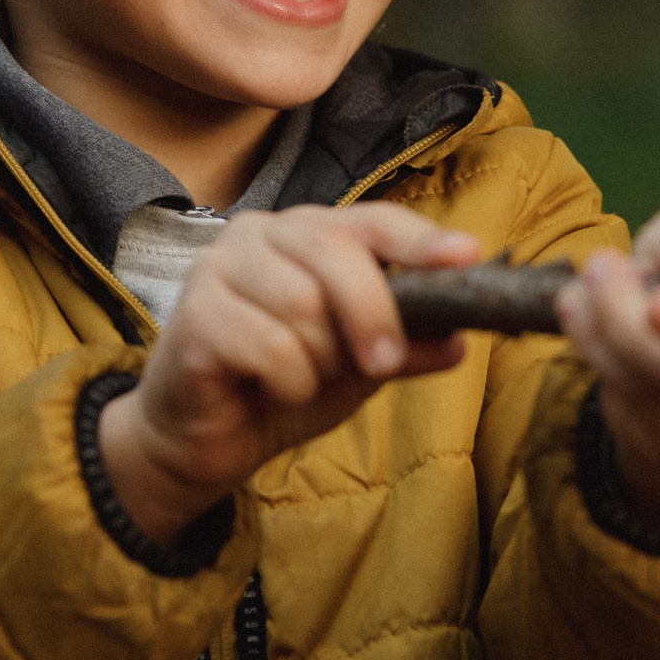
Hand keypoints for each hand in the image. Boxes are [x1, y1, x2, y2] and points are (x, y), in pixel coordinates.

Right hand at [97, 205, 481, 543]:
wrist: (203, 439)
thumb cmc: (280, 385)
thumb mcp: (358, 369)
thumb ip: (403, 348)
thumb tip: (459, 341)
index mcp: (305, 233)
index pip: (371, 221)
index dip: (420, 239)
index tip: (466, 257)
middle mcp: (260, 233)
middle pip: (337, 253)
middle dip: (372, 315)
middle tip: (382, 364)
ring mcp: (219, 267)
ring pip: (304, 305)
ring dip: (319, 362)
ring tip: (301, 380)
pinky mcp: (194, 314)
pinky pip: (270, 346)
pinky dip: (287, 383)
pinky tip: (268, 391)